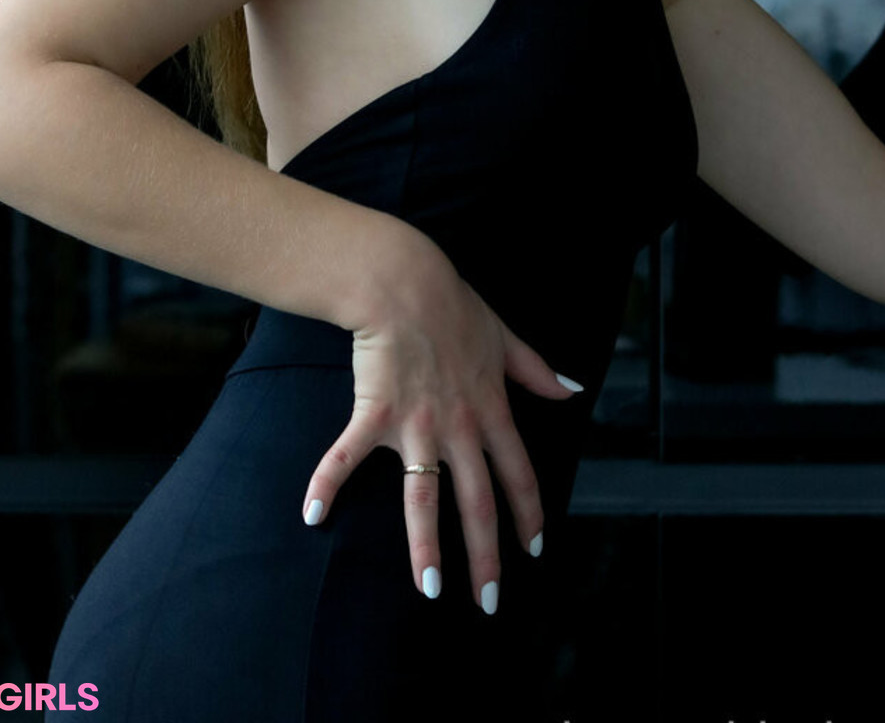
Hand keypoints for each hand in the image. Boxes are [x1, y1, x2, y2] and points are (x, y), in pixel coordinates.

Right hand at [299, 248, 583, 611]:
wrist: (403, 282)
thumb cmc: (453, 305)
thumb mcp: (505, 336)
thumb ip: (537, 370)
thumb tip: (572, 388)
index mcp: (491, 409)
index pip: (519, 473)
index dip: (529, 515)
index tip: (534, 550)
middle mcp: (458, 427)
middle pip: (477, 502)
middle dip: (486, 557)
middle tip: (488, 602)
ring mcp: (415, 425)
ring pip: (423, 498)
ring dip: (426, 547)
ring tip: (429, 590)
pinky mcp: (374, 414)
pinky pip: (346, 456)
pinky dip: (327, 484)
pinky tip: (312, 515)